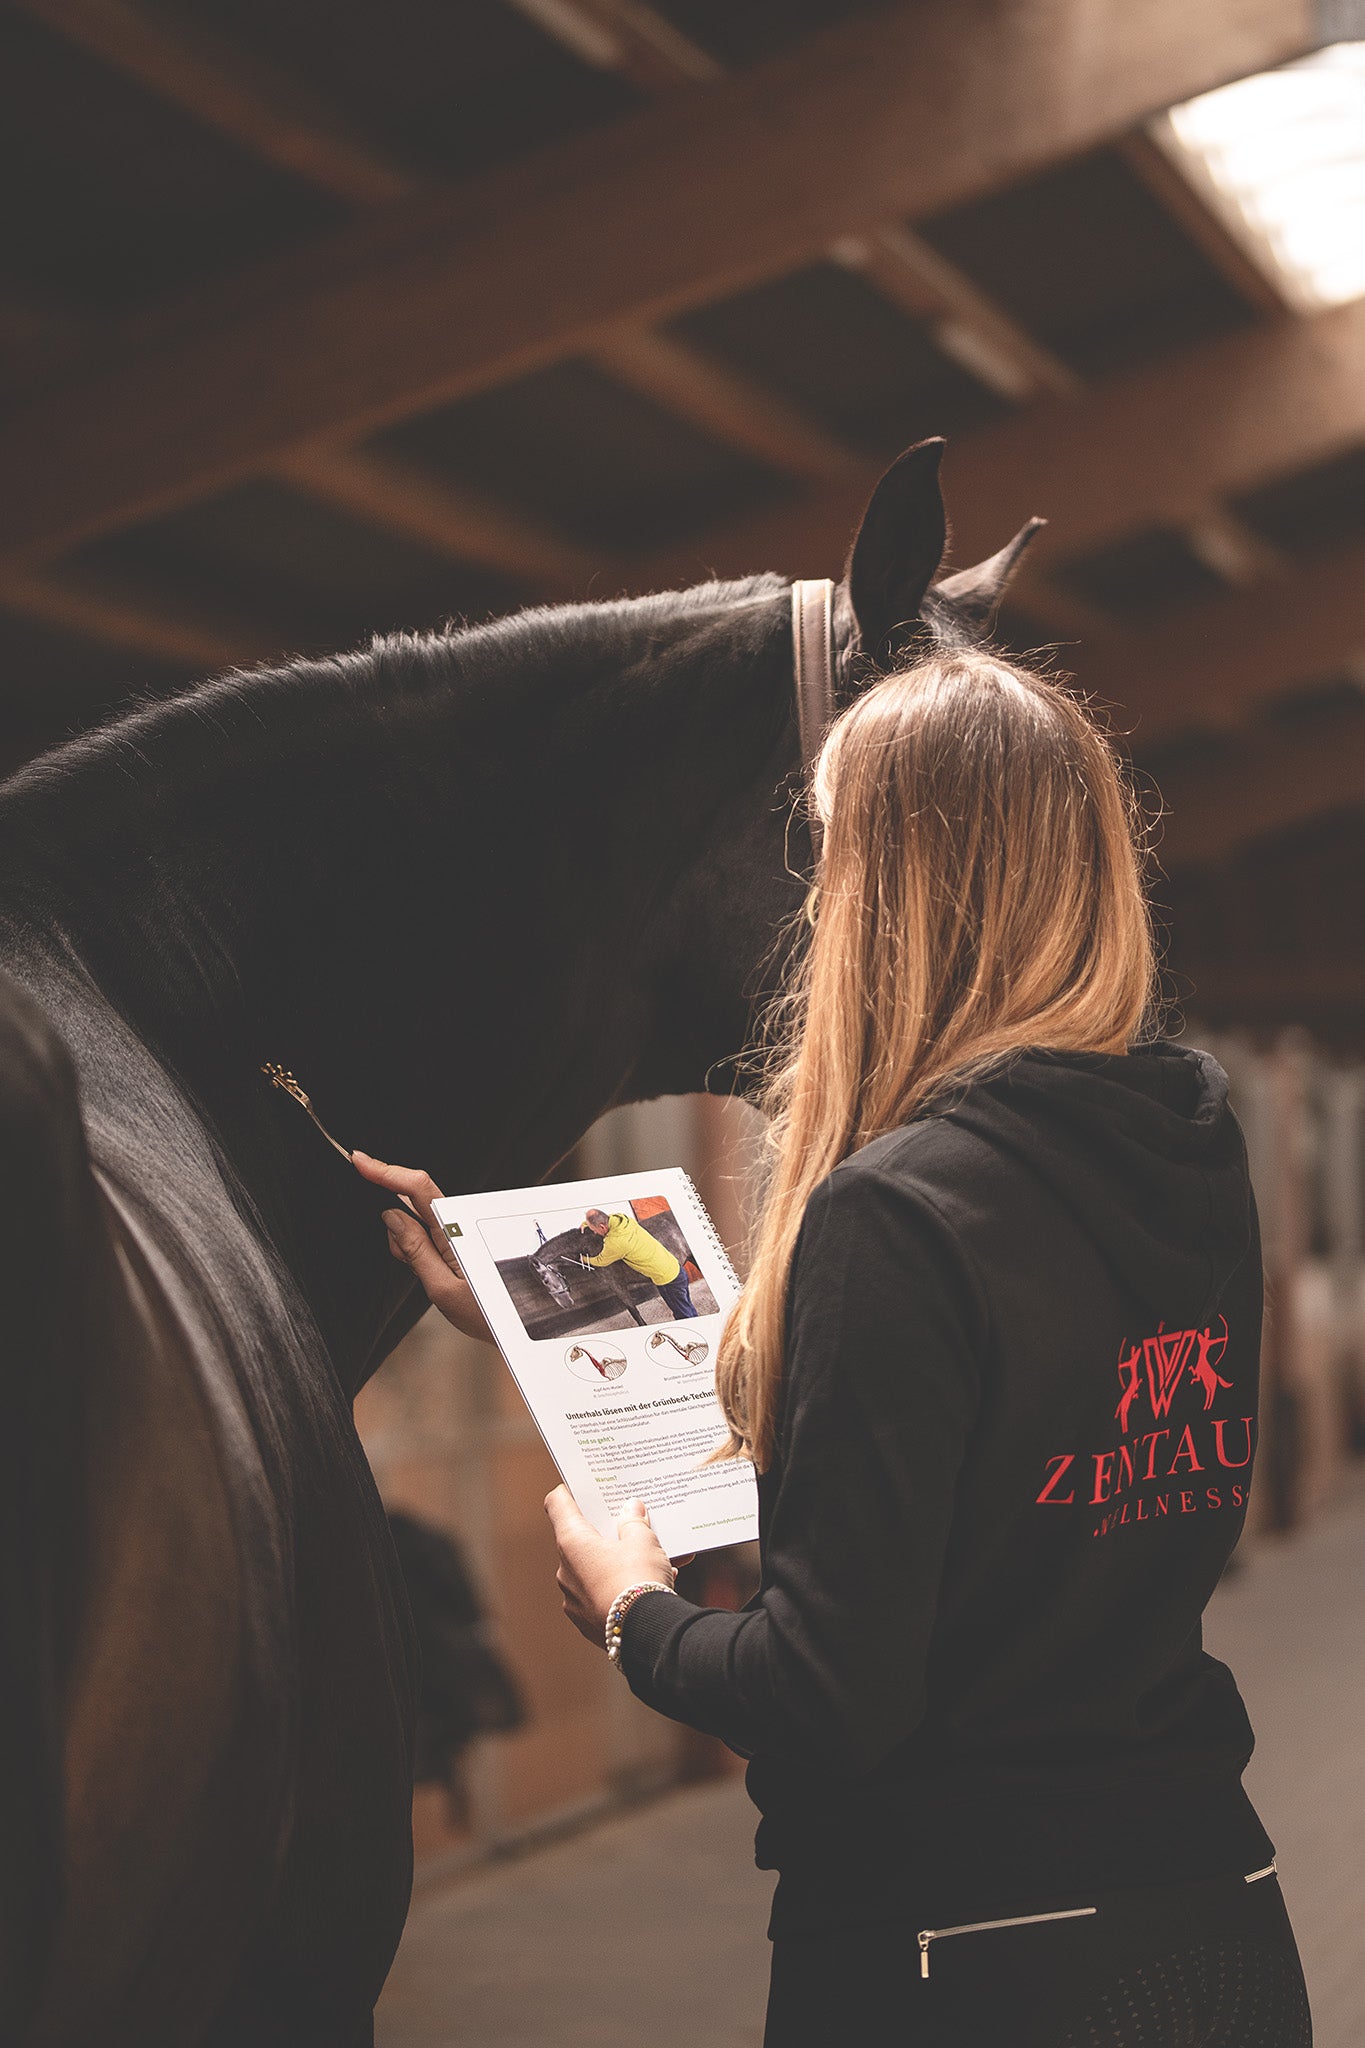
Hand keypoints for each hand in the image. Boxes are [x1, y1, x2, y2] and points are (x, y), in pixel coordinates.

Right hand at [351, 1150, 492, 1342]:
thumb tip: (391, 1217)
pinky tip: (429, 1267)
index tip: (360, 1161)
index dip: (386, 1171)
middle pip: (410, 1201)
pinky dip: (415, 1245)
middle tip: (409, 1262)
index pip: (416, 1187)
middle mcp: (458, 1222)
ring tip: (427, 1273)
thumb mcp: (441, 1288)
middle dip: (396, 1225)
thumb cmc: (484, 1312)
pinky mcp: (455, 1236)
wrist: (514, 1322)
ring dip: (407, 1241)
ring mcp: (457, 1228)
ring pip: (414, 1217)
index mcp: (455, 1230)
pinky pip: (424, 1229)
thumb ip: (415, 1250)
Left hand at [544, 1487, 676, 1644]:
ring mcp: (574, 1599)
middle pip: (580, 1539)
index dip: (570, 1492)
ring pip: (596, 1569)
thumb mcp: (643, 1541)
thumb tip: (631, 1509)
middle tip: (630, 1523)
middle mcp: (565, 1570)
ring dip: (619, 1561)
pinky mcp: (588, 1622)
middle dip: (606, 1531)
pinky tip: (654, 1583)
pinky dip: (622, 1587)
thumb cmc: (639, 1579)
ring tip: (655, 1558)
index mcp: (572, 1542)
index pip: (557, 1504)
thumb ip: (634, 1521)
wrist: (647, 1635)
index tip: (585, 1487)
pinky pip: (603, 1595)